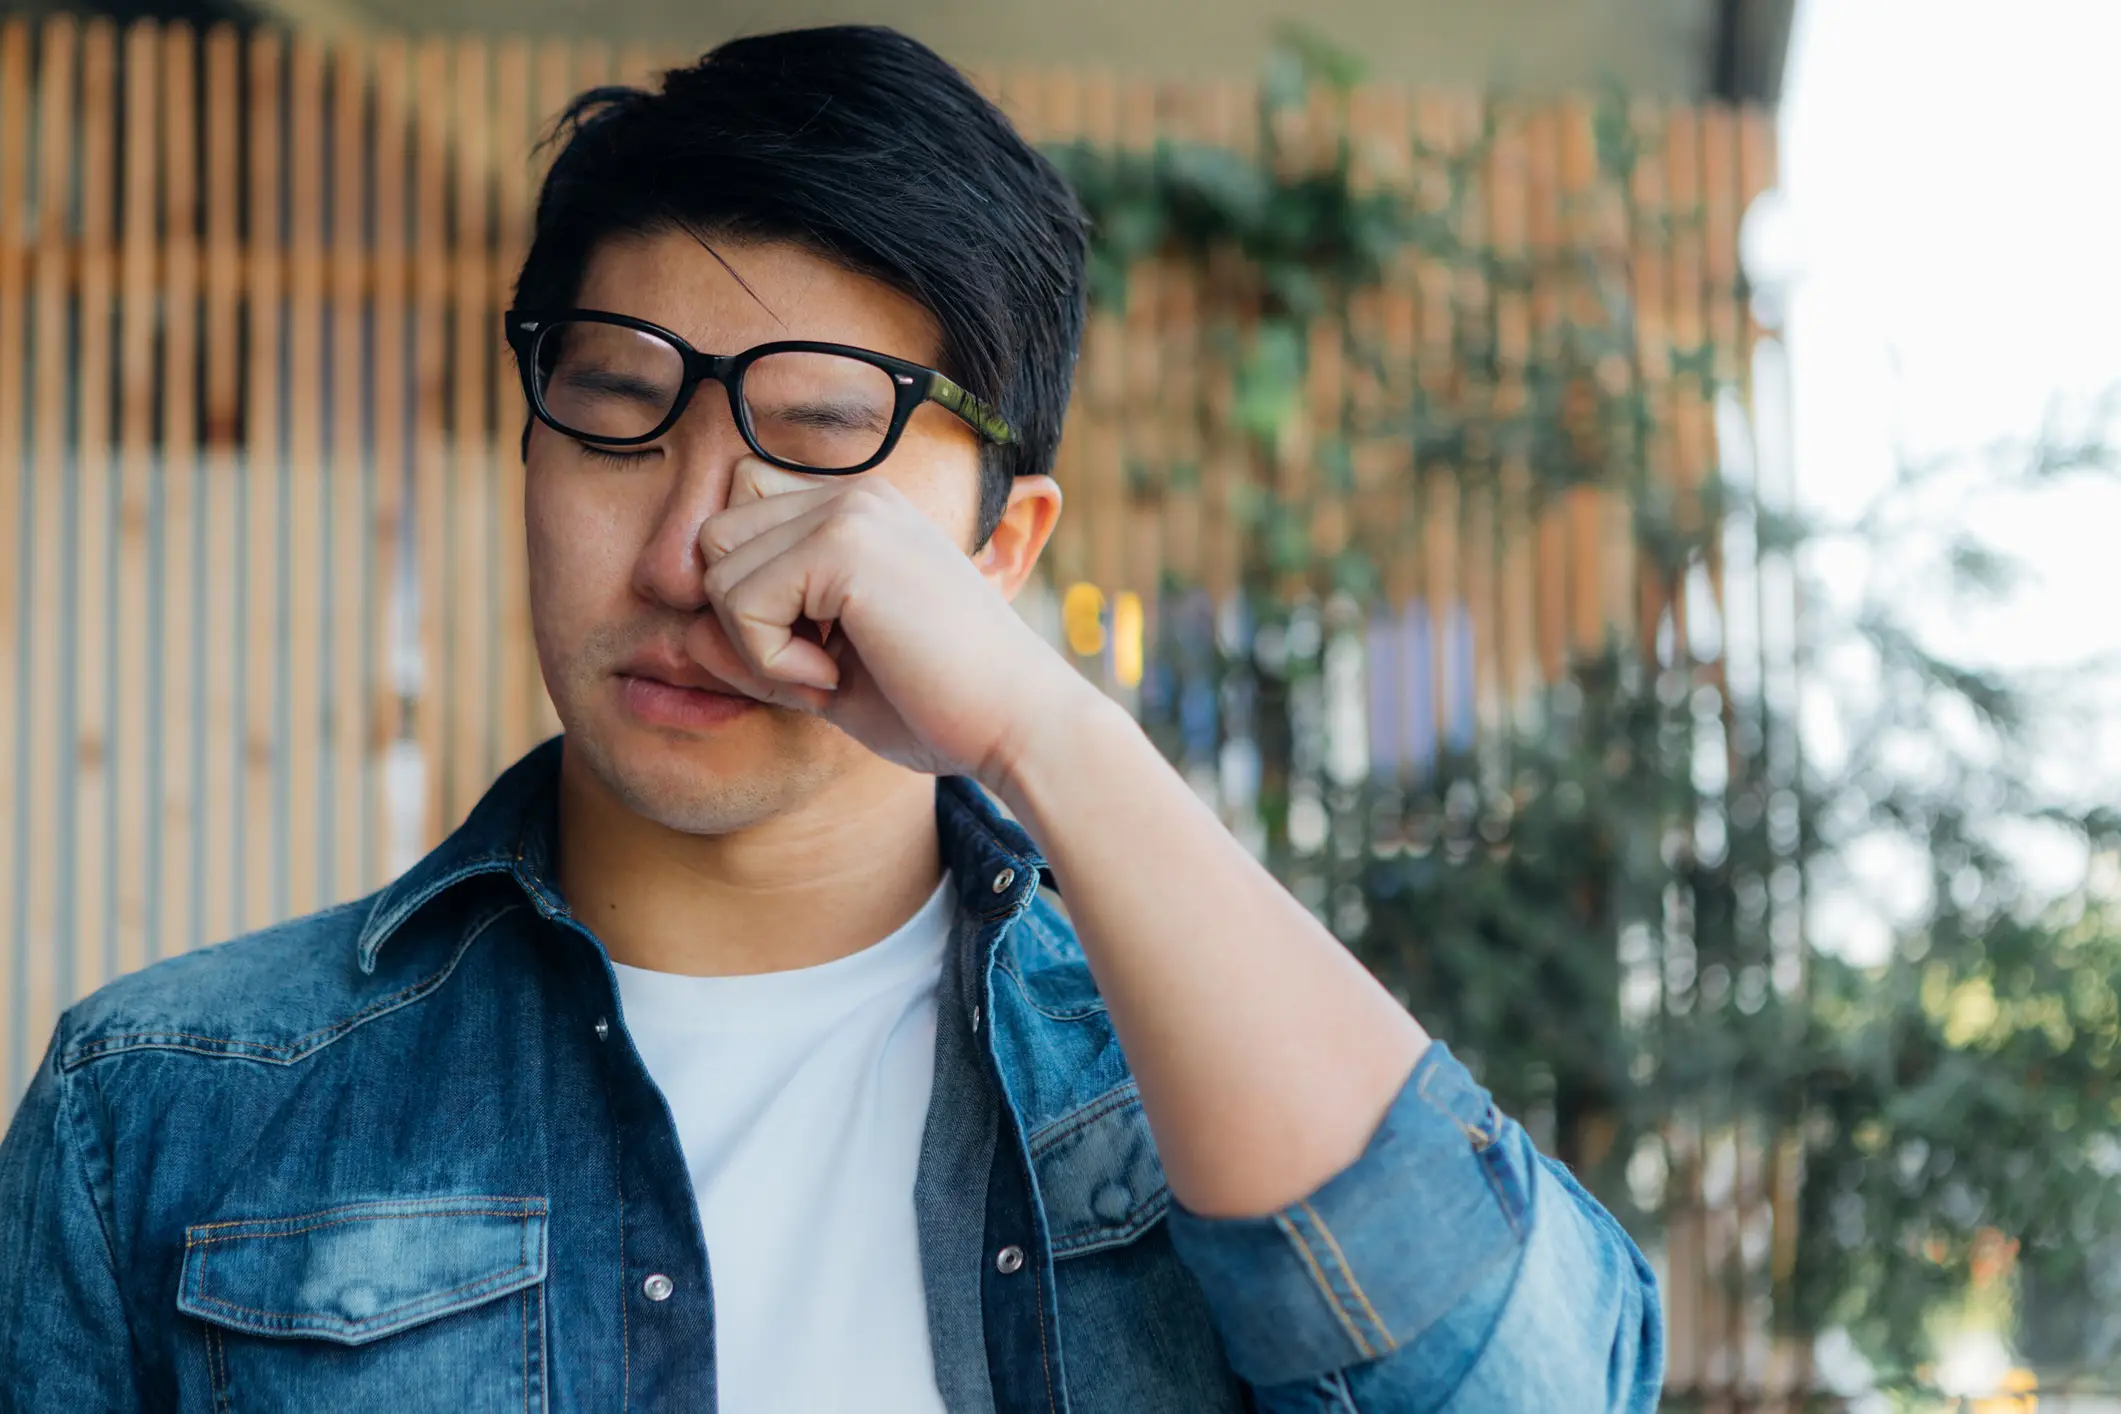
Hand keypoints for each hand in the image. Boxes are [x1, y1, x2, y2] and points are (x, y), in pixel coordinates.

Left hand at [685, 458, 1094, 787]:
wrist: (1019, 726)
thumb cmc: (937, 706)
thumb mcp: (824, 674)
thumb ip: (755, 646)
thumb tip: (683, 634)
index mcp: (858, 510)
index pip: (739, 529)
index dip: (753, 605)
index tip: (819, 657)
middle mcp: (853, 493)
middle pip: (714, 541)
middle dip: (742, 621)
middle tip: (816, 670)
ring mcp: (850, 511)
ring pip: (715, 570)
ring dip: (756, 645)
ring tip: (832, 672)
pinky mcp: (844, 545)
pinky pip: (739, 605)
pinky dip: (771, 662)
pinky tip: (836, 676)